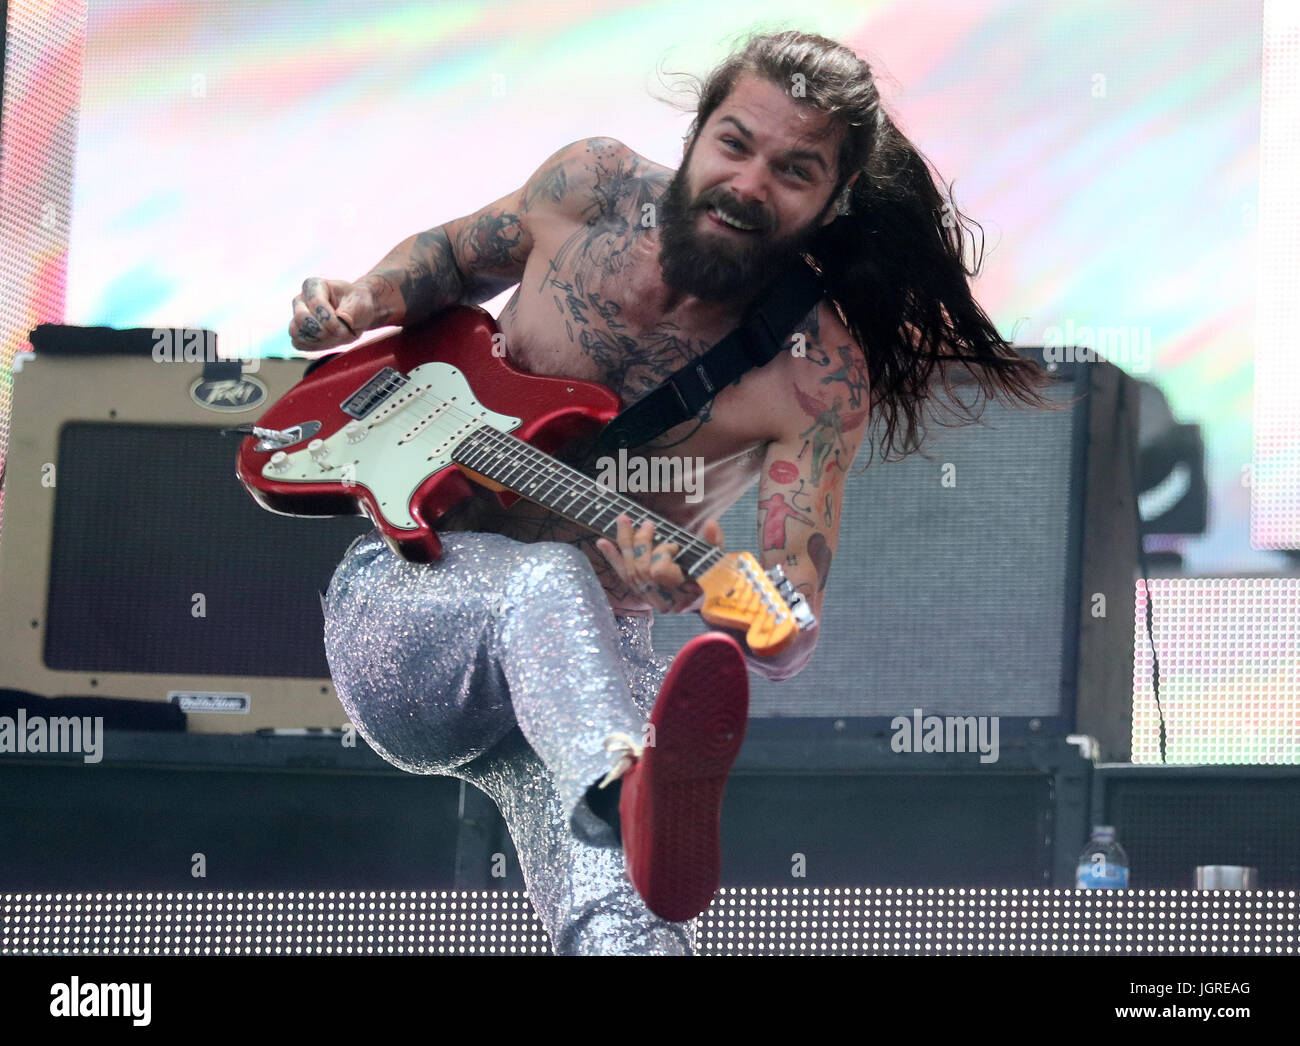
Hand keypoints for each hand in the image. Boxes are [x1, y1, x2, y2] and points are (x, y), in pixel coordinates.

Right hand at [289, 277, 375, 352]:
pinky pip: (299, 343)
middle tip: (341, 333)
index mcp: (314, 285)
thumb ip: (348, 313)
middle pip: (301, 318)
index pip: (315, 303)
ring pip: (296, 332)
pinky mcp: (298, 332)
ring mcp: (297, 316)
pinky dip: (314, 346)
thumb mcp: (359, 304)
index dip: (330, 320)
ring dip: (318, 340)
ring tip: (336, 337)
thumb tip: (340, 320)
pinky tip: (329, 341)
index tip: (345, 328)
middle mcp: (301, 299)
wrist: (357, 313)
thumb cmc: (357, 303)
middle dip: (323, 331)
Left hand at [596, 513, 723, 613]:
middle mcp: (664, 602)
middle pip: (640, 569)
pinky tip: (602, 542)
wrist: (707, 597)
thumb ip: (715, 542)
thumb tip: (711, 525)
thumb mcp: (718, 558)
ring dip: (625, 543)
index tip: (675, 545)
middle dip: (641, 542)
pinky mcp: (640, 594)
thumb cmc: (714, 576)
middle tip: (647, 523)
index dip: (662, 553)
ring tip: (623, 520)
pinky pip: (623, 576)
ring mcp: (650, 600)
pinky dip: (613, 558)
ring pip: (629, 571)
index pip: (658, 571)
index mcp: (685, 595)